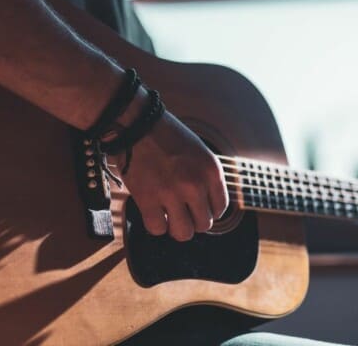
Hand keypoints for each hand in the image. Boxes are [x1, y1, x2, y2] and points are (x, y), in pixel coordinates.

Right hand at [112, 111, 228, 240]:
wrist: (137, 124)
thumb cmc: (166, 137)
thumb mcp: (198, 152)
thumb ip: (206, 178)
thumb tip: (207, 208)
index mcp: (211, 171)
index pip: (220, 208)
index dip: (208, 210)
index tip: (196, 206)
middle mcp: (195, 184)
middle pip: (203, 224)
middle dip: (192, 220)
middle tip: (181, 211)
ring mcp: (171, 193)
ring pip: (183, 233)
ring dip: (176, 227)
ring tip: (169, 215)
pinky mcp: (147, 199)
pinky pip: (157, 229)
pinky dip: (155, 224)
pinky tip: (153, 212)